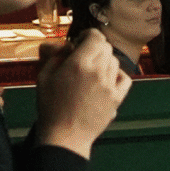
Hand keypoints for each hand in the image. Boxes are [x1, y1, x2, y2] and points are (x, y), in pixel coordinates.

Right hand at [33, 29, 131, 156]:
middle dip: (95, 48)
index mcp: (79, 63)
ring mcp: (111, 85)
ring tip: (91, 70)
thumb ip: (56, 56)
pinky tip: (106, 79)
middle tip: (83, 55)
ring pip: (114, 62)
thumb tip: (68, 45)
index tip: (81, 40)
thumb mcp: (44, 76)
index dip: (88, 35)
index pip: (96, 37)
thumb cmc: (50, 106)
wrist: (65, 135)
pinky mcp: (118, 98)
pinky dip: (117, 75)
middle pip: (106, 48)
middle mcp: (99, 71)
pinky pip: (125, 79)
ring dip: (104, 61)